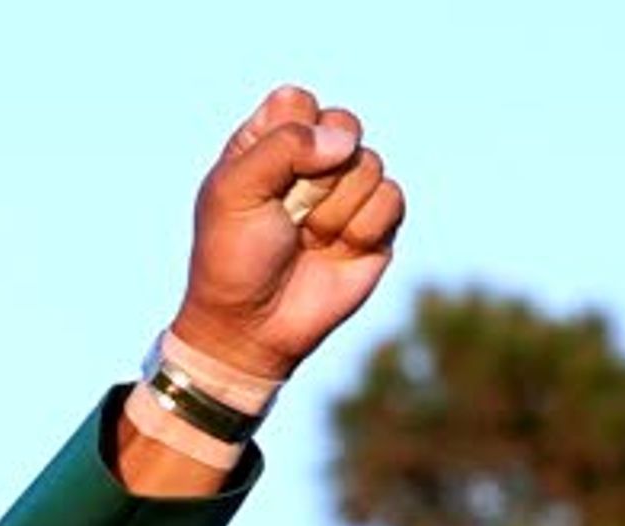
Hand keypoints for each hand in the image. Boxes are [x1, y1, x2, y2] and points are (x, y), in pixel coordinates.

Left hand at [169, 86, 406, 380]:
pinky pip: (391, 199)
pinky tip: (335, 251)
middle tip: (289, 209)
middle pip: (344, 124)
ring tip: (306, 239)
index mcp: (270, 144)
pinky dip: (360, 228)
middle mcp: (312, 162)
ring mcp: (347, 191)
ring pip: (370, 163)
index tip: (266, 172)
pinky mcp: (377, 225)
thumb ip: (282, 146)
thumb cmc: (232, 257)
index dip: (292, 131)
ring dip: (333, 209)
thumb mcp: (234, 191)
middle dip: (318, 171)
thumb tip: (344, 142)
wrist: (252, 326)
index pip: (298, 101)